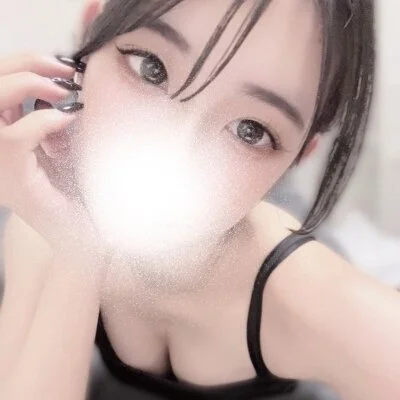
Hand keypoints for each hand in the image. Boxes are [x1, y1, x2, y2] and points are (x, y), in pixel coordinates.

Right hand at [0, 53, 105, 267]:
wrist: (76, 230)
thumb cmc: (71, 188)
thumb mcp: (59, 145)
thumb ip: (52, 121)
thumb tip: (64, 90)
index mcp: (1, 136)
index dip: (22, 65)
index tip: (59, 65)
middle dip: (24, 65)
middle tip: (62, 68)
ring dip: (28, 84)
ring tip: (63, 88)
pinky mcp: (12, 177)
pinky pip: (17, 136)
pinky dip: (44, 121)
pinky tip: (68, 119)